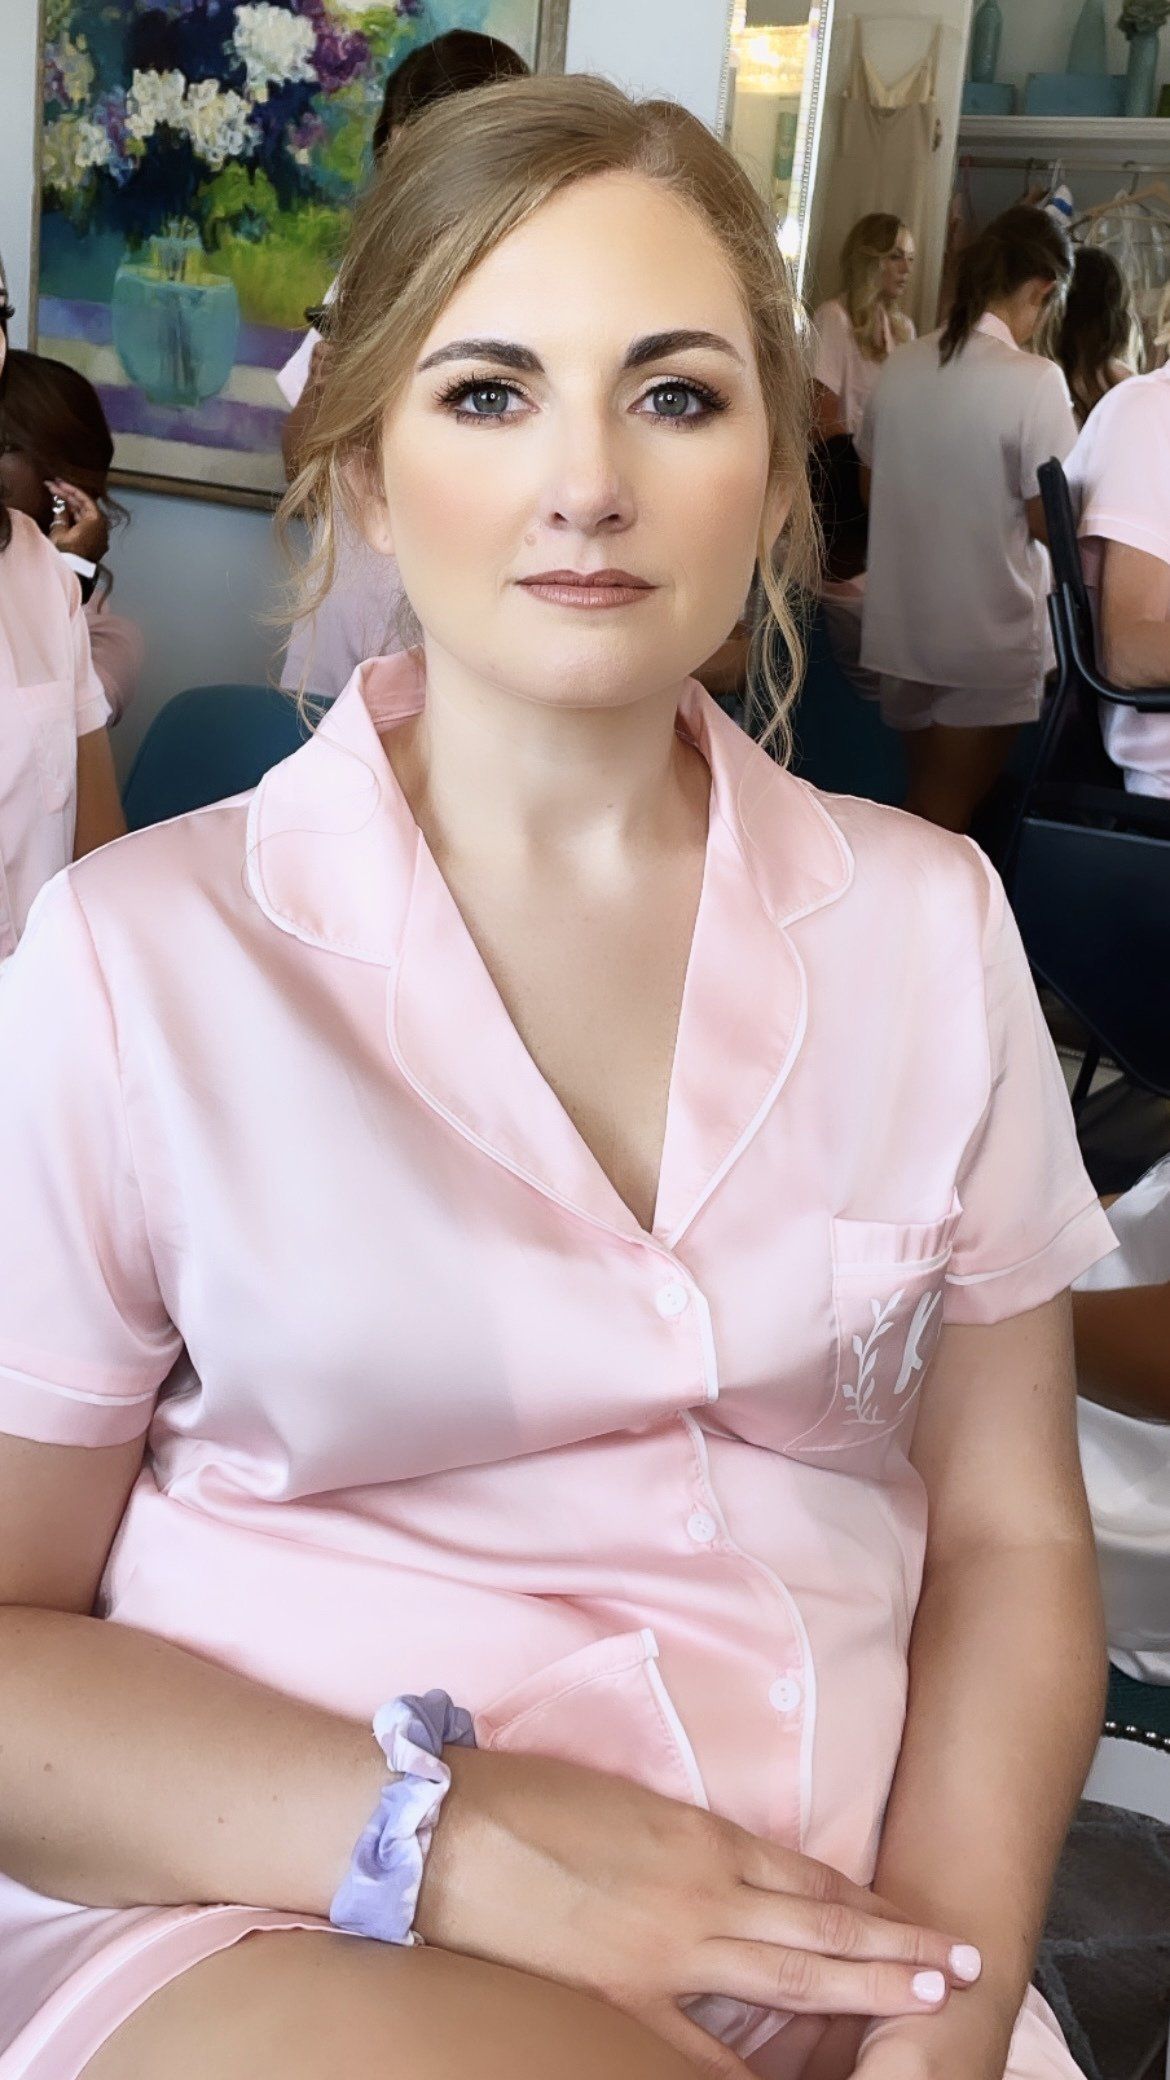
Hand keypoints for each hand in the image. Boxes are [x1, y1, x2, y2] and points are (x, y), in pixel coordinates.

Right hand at [47, 479, 107, 562]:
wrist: (72, 573)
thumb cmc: (67, 551)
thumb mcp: (60, 530)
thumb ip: (61, 516)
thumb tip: (61, 509)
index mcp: (96, 521)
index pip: (84, 499)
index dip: (70, 489)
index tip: (58, 482)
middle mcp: (101, 528)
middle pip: (84, 507)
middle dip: (67, 496)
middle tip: (52, 486)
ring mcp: (98, 537)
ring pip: (83, 516)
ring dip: (70, 506)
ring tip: (55, 496)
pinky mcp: (93, 545)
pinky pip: (84, 526)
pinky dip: (74, 518)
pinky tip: (63, 511)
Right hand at [419, 1748, 981, 2079]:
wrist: (449, 1829)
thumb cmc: (526, 1797)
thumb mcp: (624, 1801)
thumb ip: (683, 1839)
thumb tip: (722, 1867)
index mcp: (700, 1835)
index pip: (807, 1874)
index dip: (865, 1901)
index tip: (912, 1918)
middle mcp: (702, 1893)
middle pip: (820, 1923)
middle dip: (896, 1946)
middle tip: (962, 1961)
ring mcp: (668, 1951)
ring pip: (788, 1972)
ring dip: (862, 1986)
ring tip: (926, 1997)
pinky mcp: (622, 1997)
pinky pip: (701, 2046)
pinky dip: (750, 2068)